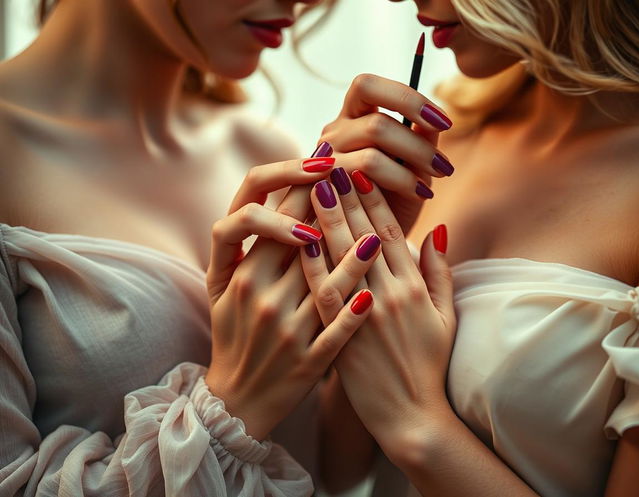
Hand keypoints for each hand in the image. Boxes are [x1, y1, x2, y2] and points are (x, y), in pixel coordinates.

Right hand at [204, 157, 381, 440]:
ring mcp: (288, 330)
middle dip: (328, 207)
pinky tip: (371, 296)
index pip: (269, 219)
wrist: (237, 400)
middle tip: (353, 177)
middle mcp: (264, 298)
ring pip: (324, 286)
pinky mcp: (308, 360)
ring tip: (375, 233)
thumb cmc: (232, 336)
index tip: (321, 164)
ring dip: (351, 257)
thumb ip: (237, 250)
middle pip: (299, 242)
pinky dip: (352, 314)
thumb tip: (269, 205)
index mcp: (243, 277)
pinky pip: (335, 334)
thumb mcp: (220, 291)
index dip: (294, 187)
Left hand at [303, 170, 456, 460]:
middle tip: (327, 159)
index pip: (388, 229)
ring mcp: (362, 313)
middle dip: (343, 193)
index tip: (357, 167)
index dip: (372, 195)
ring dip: (323, 216)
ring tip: (309, 183)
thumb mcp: (445, 316)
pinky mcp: (340, 335)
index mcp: (412, 285)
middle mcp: (388, 292)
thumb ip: (439, 272)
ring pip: (340, 255)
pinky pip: (322, 291)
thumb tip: (437, 230)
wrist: (410, 415)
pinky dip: (310, 261)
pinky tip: (297, 235)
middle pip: (360, 233)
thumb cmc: (429, 365)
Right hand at [318, 73, 453, 232]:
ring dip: (411, 169)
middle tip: (443, 167)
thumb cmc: (390, 203)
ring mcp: (323, 163)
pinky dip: (400, 184)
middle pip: (377, 124)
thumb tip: (435, 123)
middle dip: (418, 146)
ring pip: (372, 155)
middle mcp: (332, 134)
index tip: (443, 122)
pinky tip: (419, 195)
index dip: (407, 99)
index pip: (367, 86)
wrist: (365, 244)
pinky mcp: (321, 191)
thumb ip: (420, 142)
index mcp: (351, 117)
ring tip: (432, 186)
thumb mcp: (411, 167)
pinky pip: (364, 183)